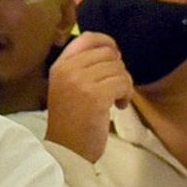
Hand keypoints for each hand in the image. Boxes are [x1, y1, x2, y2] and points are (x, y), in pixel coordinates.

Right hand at [45, 32, 132, 162]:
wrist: (66, 148)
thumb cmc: (69, 119)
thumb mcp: (66, 86)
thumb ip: (81, 67)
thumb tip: (111, 52)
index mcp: (60, 65)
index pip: (87, 38)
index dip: (107, 42)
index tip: (114, 56)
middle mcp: (68, 69)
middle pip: (109, 54)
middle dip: (118, 70)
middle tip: (114, 88)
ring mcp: (81, 82)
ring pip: (119, 69)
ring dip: (124, 84)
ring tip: (115, 99)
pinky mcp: (96, 97)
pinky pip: (123, 83)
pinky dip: (126, 94)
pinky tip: (118, 106)